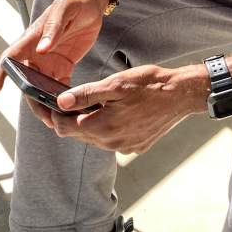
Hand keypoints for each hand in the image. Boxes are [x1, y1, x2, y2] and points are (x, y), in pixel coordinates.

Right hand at [0, 0, 110, 128]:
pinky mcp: (63, 66)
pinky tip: (71, 110)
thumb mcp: (66, 10)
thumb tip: (41, 49)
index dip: (0, 74)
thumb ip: (53, 28)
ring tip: (58, 122)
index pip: (10, 58)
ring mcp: (49, 61)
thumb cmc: (76, 2)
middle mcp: (37, 53)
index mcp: (32, 39)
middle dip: (33, 101)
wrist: (93, 3)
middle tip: (46, 119)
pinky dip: (62, 99)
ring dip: (47, 104)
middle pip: (27, 81)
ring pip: (42, 88)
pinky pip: (59, 86)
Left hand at [49, 64, 209, 153]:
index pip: (64, 127)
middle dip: (69, 119)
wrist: (182, 95)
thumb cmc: (149, 85)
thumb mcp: (115, 84)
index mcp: (103, 127)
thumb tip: (60, 101)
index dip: (54, 115)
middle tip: (66, 101)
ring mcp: (124, 147)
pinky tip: (112, 112)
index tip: (50, 103)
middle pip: (77, 134)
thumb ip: (85, 95)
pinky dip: (106, 128)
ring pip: (94, 138)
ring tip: (90, 105)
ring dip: (88, 124)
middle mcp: (112, 143)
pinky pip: (111, 140)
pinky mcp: (135, 146)